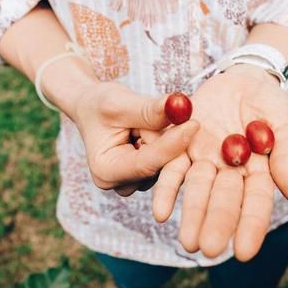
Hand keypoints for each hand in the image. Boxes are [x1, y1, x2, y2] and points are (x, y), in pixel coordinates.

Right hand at [72, 82, 199, 196]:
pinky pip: (170, 158)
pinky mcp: (151, 176)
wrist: (93, 110)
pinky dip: (168, 140)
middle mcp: (122, 184)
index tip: (194, 124)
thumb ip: (148, 109)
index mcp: (106, 171)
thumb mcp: (119, 103)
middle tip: (177, 112)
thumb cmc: (100, 105)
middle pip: (161, 166)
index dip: (172, 144)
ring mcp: (138, 182)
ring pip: (168, 161)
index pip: (146, 163)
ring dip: (167, 136)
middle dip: (171, 137)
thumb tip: (179, 106)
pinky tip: (156, 129)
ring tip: (147, 122)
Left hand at [152, 65, 287, 260]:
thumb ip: (287, 159)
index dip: (250, 226)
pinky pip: (173, 168)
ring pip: (198, 189)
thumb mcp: (284, 127)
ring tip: (186, 241)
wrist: (245, 77)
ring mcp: (206, 160)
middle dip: (216, 223)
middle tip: (207, 250)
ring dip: (191, 214)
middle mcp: (230, 172)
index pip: (256, 202)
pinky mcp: (183, 144)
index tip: (244, 252)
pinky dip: (167, 187)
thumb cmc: (271, 105)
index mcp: (259, 172)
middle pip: (224, 200)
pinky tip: (160, 211)